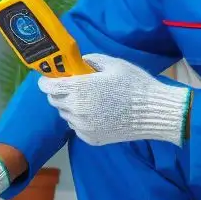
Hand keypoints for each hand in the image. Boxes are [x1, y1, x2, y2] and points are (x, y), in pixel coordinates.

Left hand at [38, 53, 190, 146]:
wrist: (154, 112)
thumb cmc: (135, 84)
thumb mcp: (113, 64)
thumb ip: (91, 60)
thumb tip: (79, 63)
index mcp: (80, 89)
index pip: (49, 87)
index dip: (46, 81)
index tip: (50, 78)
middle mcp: (77, 110)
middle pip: (55, 101)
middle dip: (59, 92)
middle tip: (74, 86)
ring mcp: (83, 127)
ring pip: (66, 114)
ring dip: (71, 106)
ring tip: (90, 100)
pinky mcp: (91, 138)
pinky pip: (77, 127)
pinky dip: (82, 120)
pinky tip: (98, 113)